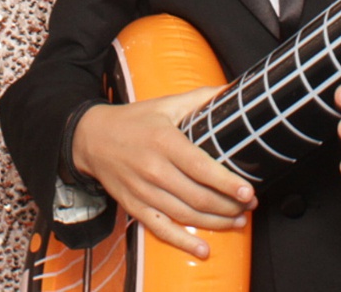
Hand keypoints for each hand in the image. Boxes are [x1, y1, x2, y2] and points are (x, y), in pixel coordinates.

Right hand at [70, 87, 256, 259]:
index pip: (200, 167)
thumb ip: (200, 98)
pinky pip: (161, 230)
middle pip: (197, 196)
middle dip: (229, 205)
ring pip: (185, 215)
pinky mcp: (134, 207)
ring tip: (237, 221)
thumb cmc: (134, 120)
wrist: (91, 139)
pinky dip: (183, 242)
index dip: (226, 182)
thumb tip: (230, 91)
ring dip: (215, 222)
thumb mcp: (165, 104)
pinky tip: (204, 249)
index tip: (248, 191)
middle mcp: (153, 169)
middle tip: (249, 206)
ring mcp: (143, 191)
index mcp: (164, 141)